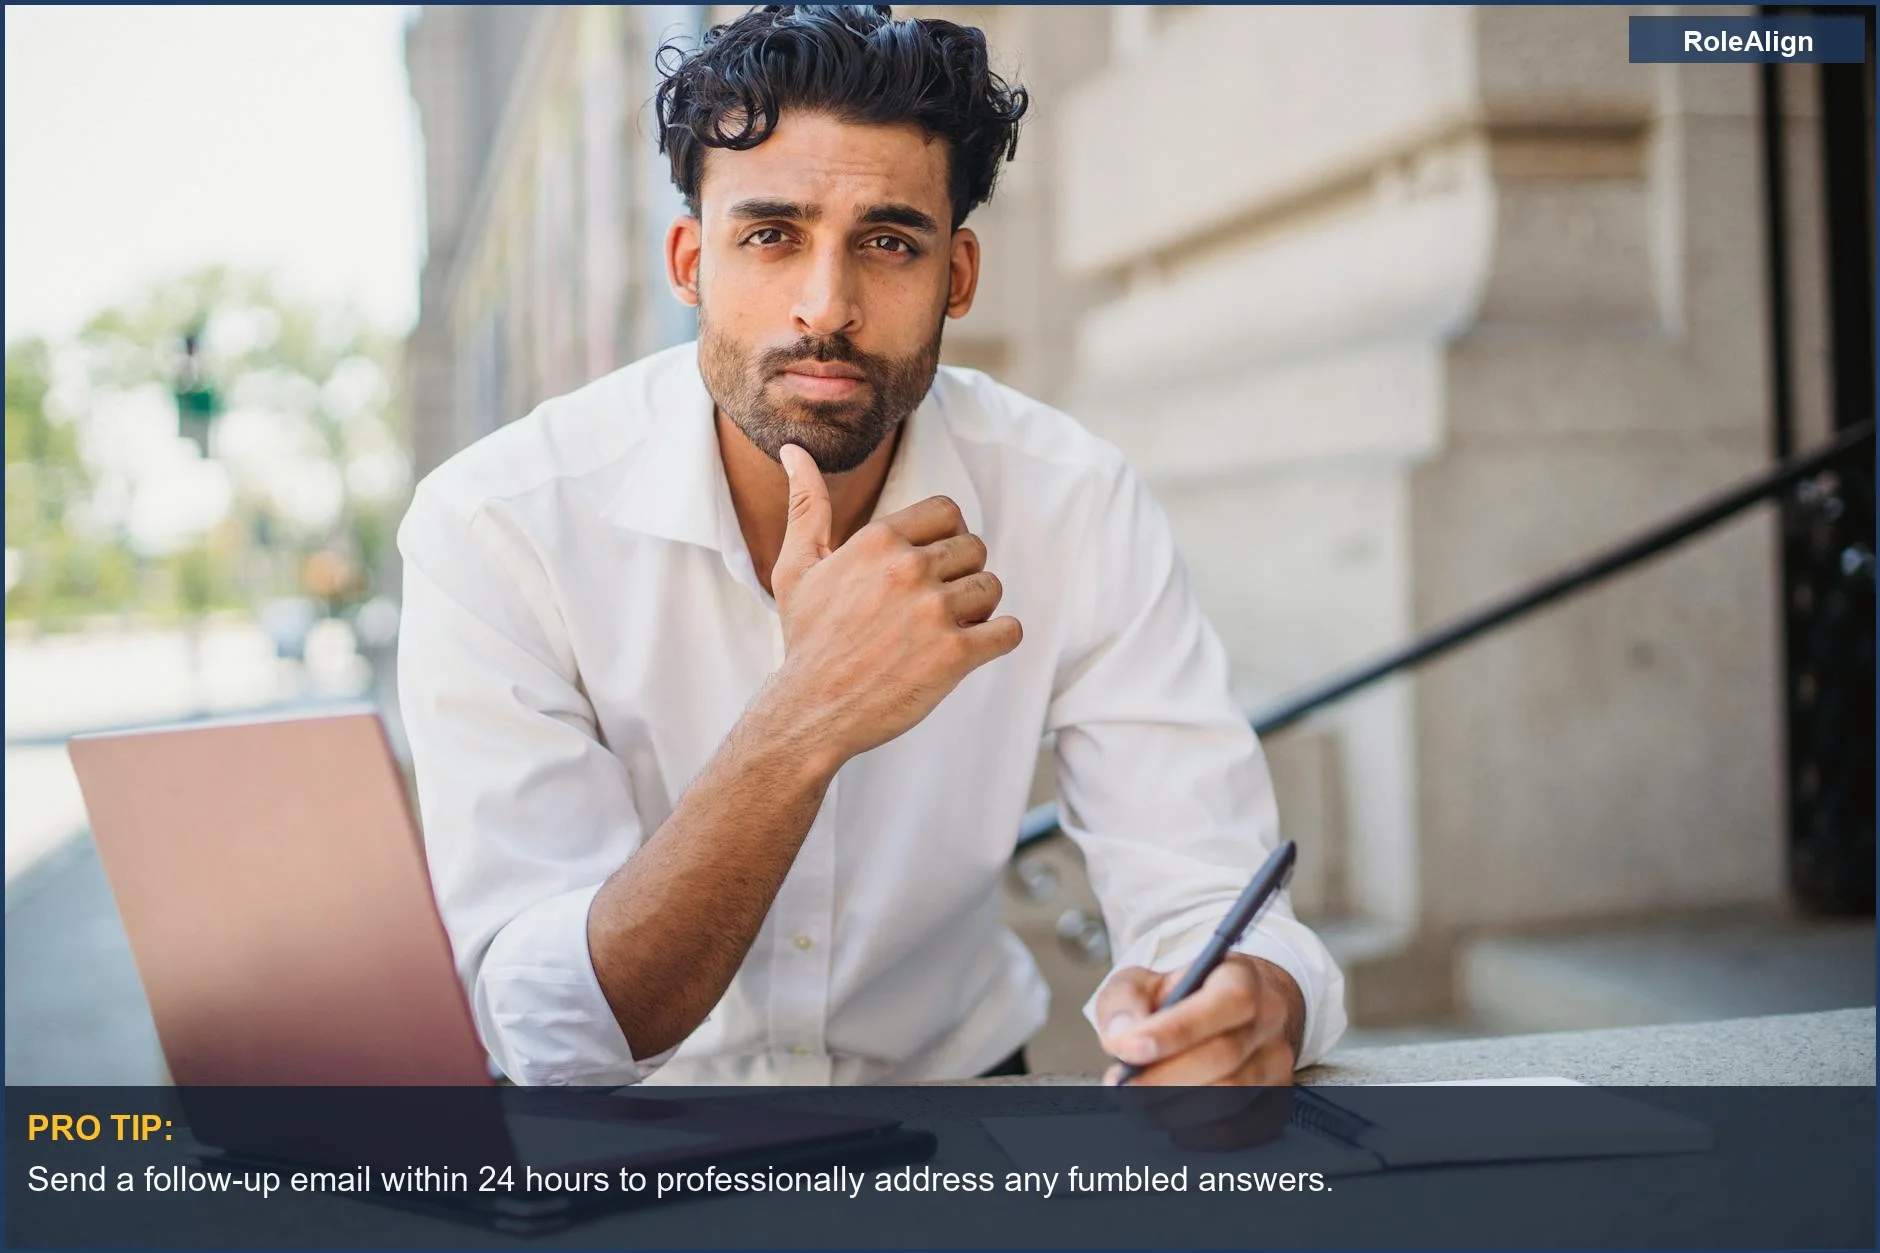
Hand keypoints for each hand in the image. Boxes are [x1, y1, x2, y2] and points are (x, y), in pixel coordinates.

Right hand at [764, 444, 1022, 768]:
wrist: (810, 711)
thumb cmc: (806, 640)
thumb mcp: (797, 567)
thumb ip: (806, 506)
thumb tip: (794, 451)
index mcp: (877, 541)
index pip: (948, 512)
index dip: (946, 539)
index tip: (928, 568)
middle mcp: (908, 569)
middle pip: (975, 548)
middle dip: (962, 575)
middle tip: (933, 607)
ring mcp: (934, 611)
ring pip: (993, 588)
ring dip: (978, 610)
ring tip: (943, 631)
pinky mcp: (955, 654)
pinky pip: (1009, 631)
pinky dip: (996, 641)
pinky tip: (968, 651)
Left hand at [1095, 954, 1305, 1147]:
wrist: (1221, 1016)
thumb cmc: (1178, 998)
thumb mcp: (1143, 982)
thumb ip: (1125, 1000)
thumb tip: (1121, 1035)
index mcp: (1241, 977)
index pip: (1227, 1001)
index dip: (1178, 1029)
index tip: (1128, 1049)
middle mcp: (1269, 1019)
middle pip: (1224, 1056)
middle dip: (1164, 1078)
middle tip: (1122, 1087)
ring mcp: (1277, 1063)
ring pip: (1232, 1096)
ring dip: (1175, 1108)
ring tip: (1136, 1104)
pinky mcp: (1277, 1101)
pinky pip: (1241, 1129)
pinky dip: (1199, 1133)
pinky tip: (1170, 1120)